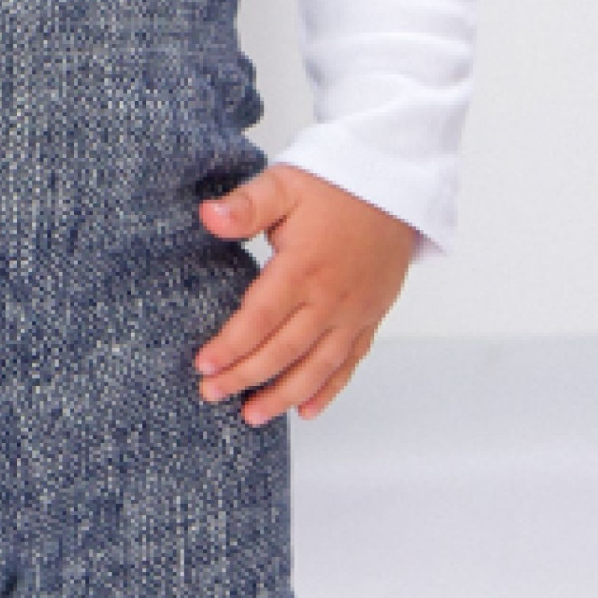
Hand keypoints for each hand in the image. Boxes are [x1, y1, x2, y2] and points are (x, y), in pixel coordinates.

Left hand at [193, 165, 420, 425]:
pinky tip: (306, 410)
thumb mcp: (284, 184)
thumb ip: (246, 205)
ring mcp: (355, 311)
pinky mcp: (371, 316)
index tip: (203, 366)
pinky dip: (328, 389)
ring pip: (317, 366)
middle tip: (211, 394)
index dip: (231, 346)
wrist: (394, 182)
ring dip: (284, 394)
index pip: (261, 318)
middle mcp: (331, 298)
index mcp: (304, 267)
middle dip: (245, 377)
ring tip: (252, 416)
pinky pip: (350, 362)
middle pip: (284, 350)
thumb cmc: (334, 182)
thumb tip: (207, 215)